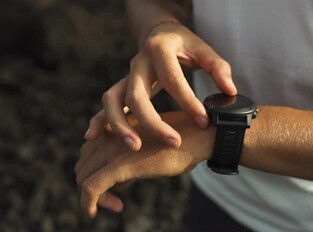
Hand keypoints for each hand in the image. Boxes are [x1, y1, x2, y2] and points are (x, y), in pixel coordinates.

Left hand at [75, 111, 213, 217]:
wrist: (200, 136)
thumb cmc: (182, 143)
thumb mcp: (151, 149)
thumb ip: (132, 160)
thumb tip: (120, 183)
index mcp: (119, 127)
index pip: (91, 149)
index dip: (97, 168)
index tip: (118, 185)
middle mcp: (111, 135)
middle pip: (84, 163)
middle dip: (93, 183)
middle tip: (116, 199)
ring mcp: (114, 149)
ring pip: (84, 176)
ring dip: (93, 196)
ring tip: (116, 204)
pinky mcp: (121, 165)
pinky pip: (92, 188)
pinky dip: (88, 203)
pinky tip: (93, 213)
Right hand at [84, 23, 235, 150]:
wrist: (158, 34)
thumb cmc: (185, 45)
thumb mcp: (204, 51)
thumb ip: (218, 69)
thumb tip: (229, 91)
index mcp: (160, 50)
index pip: (172, 79)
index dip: (188, 101)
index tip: (204, 121)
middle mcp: (137, 62)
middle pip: (136, 94)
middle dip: (153, 121)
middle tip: (174, 142)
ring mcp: (126, 75)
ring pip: (113, 100)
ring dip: (120, 125)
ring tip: (135, 147)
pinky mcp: (121, 86)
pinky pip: (106, 104)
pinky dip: (99, 120)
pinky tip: (94, 138)